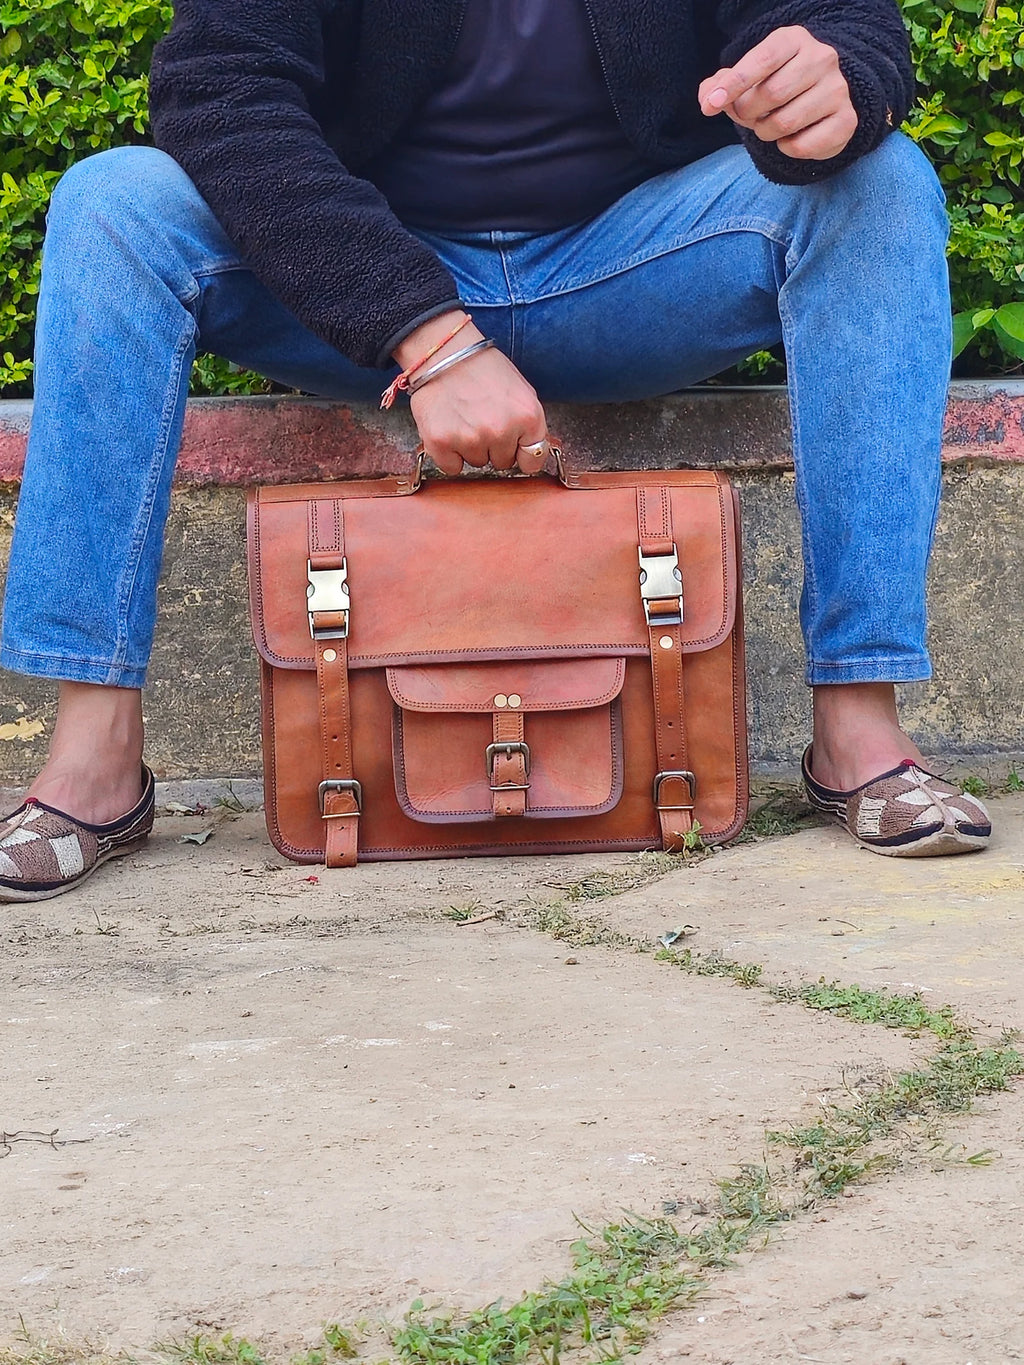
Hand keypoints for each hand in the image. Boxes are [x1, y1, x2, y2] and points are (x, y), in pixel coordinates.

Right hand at [393, 312, 549, 475]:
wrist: (443, 351)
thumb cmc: (482, 368)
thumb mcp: (520, 390)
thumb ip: (529, 424)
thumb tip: (531, 454)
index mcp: (528, 416)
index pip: (533, 460)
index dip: (522, 453)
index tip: (513, 446)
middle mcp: (501, 430)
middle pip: (503, 462)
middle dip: (494, 446)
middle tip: (481, 418)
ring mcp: (471, 439)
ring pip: (477, 463)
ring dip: (471, 447)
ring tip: (464, 418)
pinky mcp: (441, 443)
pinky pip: (452, 467)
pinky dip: (448, 454)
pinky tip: (449, 429)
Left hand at [698, 26, 856, 160]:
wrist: (820, 103)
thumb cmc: (774, 87)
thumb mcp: (747, 79)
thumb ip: (720, 86)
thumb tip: (708, 99)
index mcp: (794, 40)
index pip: (762, 60)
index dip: (733, 84)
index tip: (711, 105)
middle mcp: (822, 58)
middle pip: (771, 95)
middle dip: (748, 114)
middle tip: (750, 116)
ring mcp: (838, 89)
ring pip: (784, 123)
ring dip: (765, 133)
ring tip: (770, 125)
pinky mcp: (846, 121)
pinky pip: (802, 146)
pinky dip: (787, 149)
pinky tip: (791, 138)